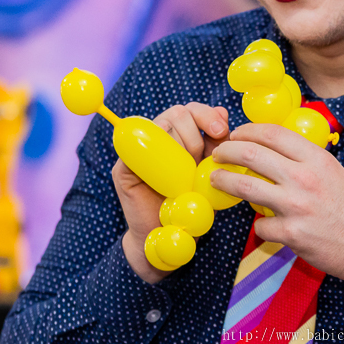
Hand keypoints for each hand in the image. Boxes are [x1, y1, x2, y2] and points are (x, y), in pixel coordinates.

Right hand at [114, 103, 229, 282]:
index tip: (222, 131)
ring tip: (188, 170)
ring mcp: (136, 150)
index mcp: (178, 134)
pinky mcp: (121, 168)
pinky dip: (155, 162)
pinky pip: (134, 153)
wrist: (169, 234)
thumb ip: (217, 143)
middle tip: (202, 156)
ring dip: (179, 145)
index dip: (207, 114)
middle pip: (176, 112)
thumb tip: (222, 111)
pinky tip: (170, 178)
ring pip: (158, 127)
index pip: (190, 109)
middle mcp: (156, 137)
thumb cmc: (192, 203)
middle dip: (195, 131)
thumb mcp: (211, 170)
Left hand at [210, 124, 343, 301]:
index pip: (273, 133)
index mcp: (318, 159)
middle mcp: (305, 178)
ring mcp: (297, 206)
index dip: (248, 130)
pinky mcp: (292, 233)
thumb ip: (306, 162)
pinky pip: (261, 225)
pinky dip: (260, 225)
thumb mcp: (335, 173)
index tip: (236, 133)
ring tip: (215, 178)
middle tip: (217, 153)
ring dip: (224, 181)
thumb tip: (272, 151)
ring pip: (245, 187)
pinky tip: (268, 226)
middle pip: (252, 154)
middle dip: (227, 151)